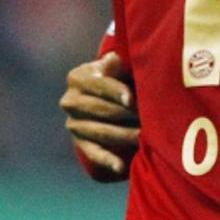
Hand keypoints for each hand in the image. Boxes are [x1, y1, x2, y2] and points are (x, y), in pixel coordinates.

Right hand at [60, 52, 138, 178]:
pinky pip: (93, 152)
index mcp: (78, 77)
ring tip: (145, 137)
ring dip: (124, 135)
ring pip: (101, 131)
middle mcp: (70, 100)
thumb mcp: (117, 61)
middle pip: (101, 110)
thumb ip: (123, 58)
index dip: (116, 91)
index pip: (99, 84)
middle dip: (126, 115)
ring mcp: (73, 123)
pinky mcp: (79, 141)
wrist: (102, 89)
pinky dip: (108, 160)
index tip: (131, 99)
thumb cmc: (118, 71)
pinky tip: (121, 167)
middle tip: (149, 118)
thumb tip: (138, 52)